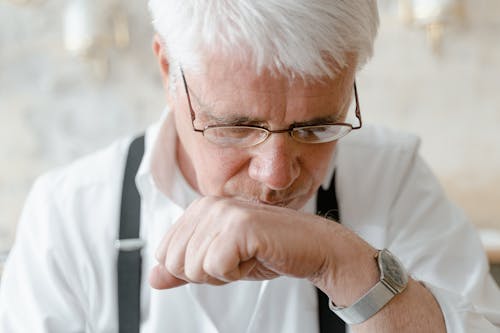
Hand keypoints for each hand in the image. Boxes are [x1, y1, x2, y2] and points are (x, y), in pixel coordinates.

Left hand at [149, 196, 346, 289]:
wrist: (311, 247)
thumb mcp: (219, 261)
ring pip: (193, 268)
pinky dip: (236, 274)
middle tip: (236, 258)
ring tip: (247, 255)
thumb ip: (185, 267)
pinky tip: (254, 256)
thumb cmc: (269, 249)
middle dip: (206, 273)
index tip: (223, 257)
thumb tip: (154, 278)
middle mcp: (208, 205)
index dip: (195, 268)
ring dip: (224, 274)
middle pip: (176, 263)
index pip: (165, 254)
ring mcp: (224, 213)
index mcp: (199, 209)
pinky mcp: (239, 226)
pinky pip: (216, 268)